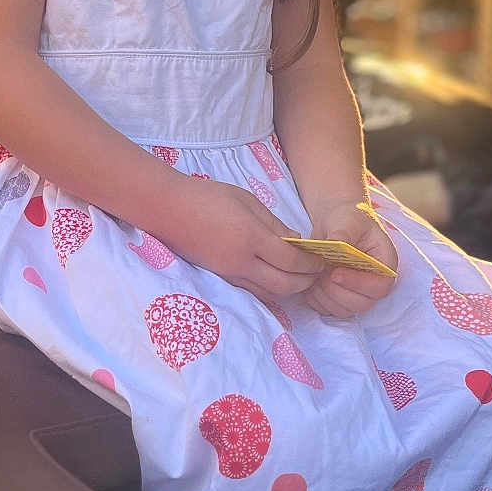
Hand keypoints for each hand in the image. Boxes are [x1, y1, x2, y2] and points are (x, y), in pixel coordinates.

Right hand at [157, 178, 325, 306]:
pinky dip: (270, 288)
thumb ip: (274, 224)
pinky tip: (275, 277)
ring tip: (300, 276)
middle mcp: (242, 262)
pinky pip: (253, 290)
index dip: (311, 263)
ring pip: (269, 293)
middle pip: (284, 285)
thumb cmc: (208, 197)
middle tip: (316, 272)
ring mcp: (230, 274)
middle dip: (305, 281)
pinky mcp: (221, 278)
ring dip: (289, 288)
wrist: (169, 210)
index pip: (291, 260)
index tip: (321, 258)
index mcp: (251, 237)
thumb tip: (296, 242)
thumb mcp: (247, 201)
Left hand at [302, 198, 397, 318]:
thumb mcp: (347, 221)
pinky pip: (330, 310)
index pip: (380, 286)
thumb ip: (343, 235)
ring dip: (325, 297)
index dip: (358, 284)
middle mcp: (375, 283)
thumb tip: (336, 245)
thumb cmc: (347, 219)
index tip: (335, 273)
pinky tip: (309, 283)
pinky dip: (317, 301)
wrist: (336, 223)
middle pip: (362, 303)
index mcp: (385, 264)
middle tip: (321, 272)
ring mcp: (359, 293)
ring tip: (314, 275)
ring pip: (345, 310)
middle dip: (337, 291)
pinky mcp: (342, 298)